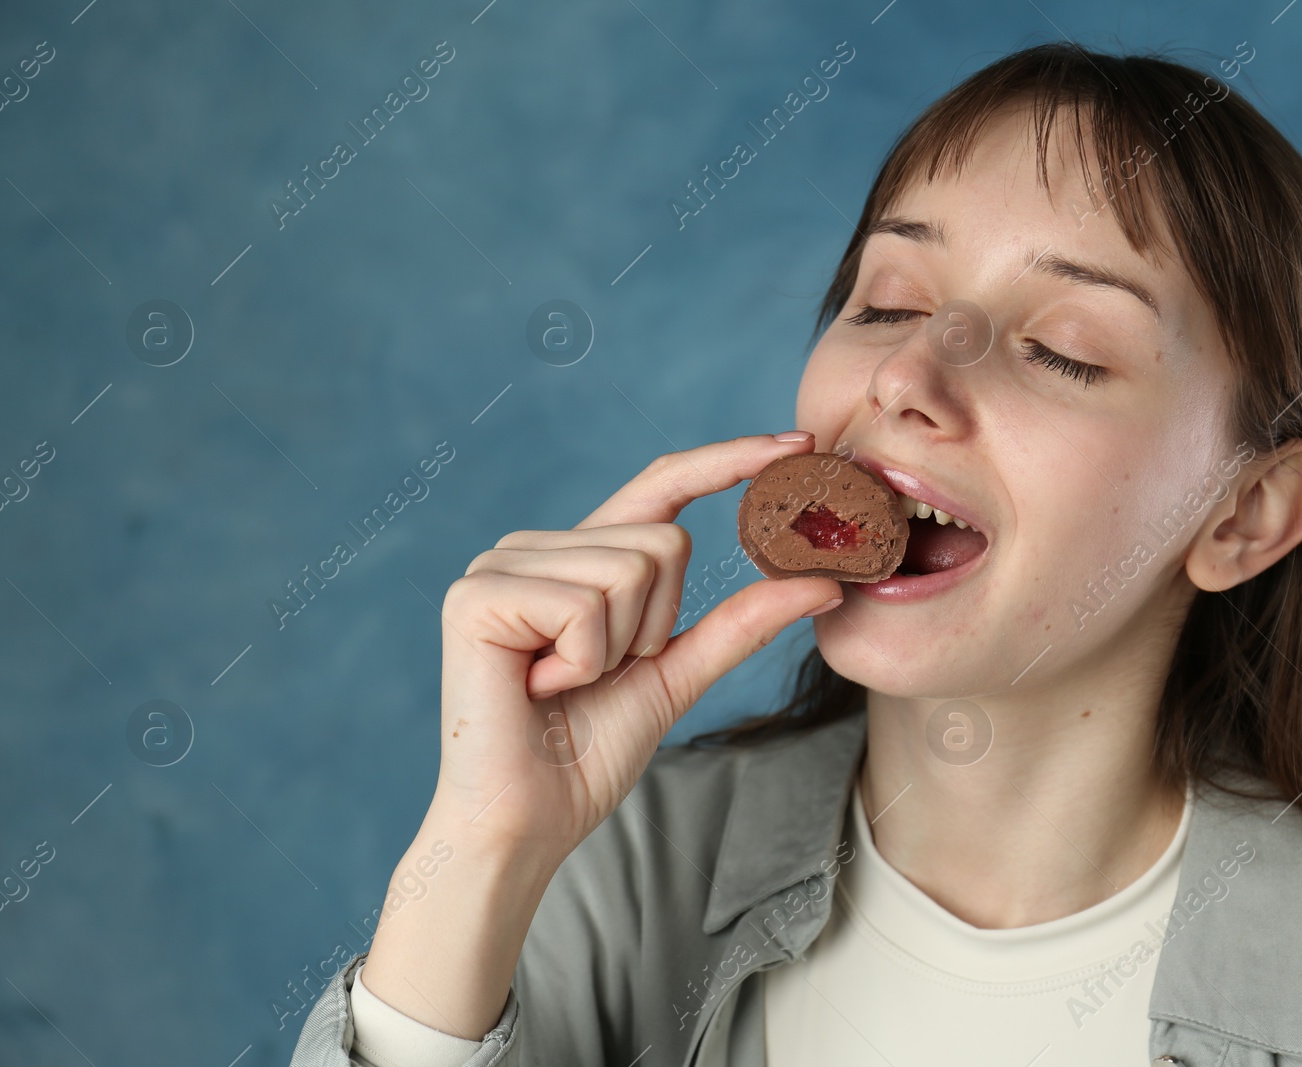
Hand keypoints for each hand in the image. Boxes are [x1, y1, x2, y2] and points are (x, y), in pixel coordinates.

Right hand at [429, 432, 842, 865]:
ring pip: (631, 569)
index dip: (730, 459)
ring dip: (619, 648)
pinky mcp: (477, 595)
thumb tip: (824, 583)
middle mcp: (535, 547)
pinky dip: (582, 661)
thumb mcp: (677, 675)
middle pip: (663, 540)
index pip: (663, 485)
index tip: (800, 442)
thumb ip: (740, 624)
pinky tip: (540, 687)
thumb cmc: (586, 755)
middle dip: (656, 625)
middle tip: (600, 676)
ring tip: (565, 684)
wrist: (526, 822)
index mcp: (579, 558)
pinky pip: (585, 605)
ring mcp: (500, 564)